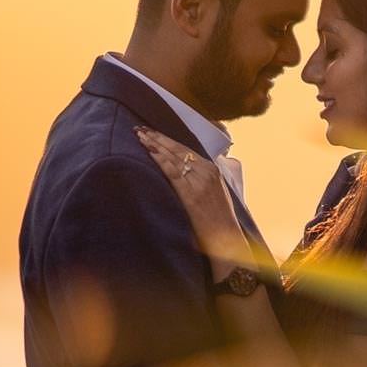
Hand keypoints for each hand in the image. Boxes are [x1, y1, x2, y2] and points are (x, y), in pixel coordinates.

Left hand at [133, 126, 250, 263]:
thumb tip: (189, 169)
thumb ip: (206, 179)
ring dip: (155, 145)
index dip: (168, 139)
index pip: (187, 149)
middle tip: (140, 129)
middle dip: (158, 138)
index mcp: (214, 169)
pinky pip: (172, 172)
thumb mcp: (218, 193)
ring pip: (174, 157)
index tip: (153, 132)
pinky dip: (160, 160)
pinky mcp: (191, 194)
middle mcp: (207, 171)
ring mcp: (199, 182)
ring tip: (140, 136)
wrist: (226, 237)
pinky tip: (149, 152)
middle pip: (178, 149)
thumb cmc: (220, 219)